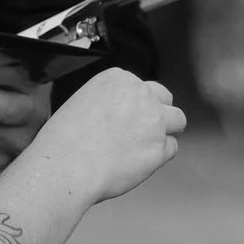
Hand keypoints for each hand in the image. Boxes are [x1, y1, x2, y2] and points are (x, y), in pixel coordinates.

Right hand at [40, 67, 185, 200]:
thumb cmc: (65, 139)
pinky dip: (160, 156)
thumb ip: (107, 102)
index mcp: (118, 79)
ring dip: (167, 131)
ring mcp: (154, 120)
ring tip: (151, 145)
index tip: (128, 116)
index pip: (140, 86)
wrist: (67, 164)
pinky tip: (142, 162)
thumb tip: (118, 116)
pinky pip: (172, 148)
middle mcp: (141, 94)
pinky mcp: (160, 148)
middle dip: (157, 112)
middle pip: (164, 98)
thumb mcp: (81, 101)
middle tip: (144, 129)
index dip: (136, 104)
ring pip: (178, 120)